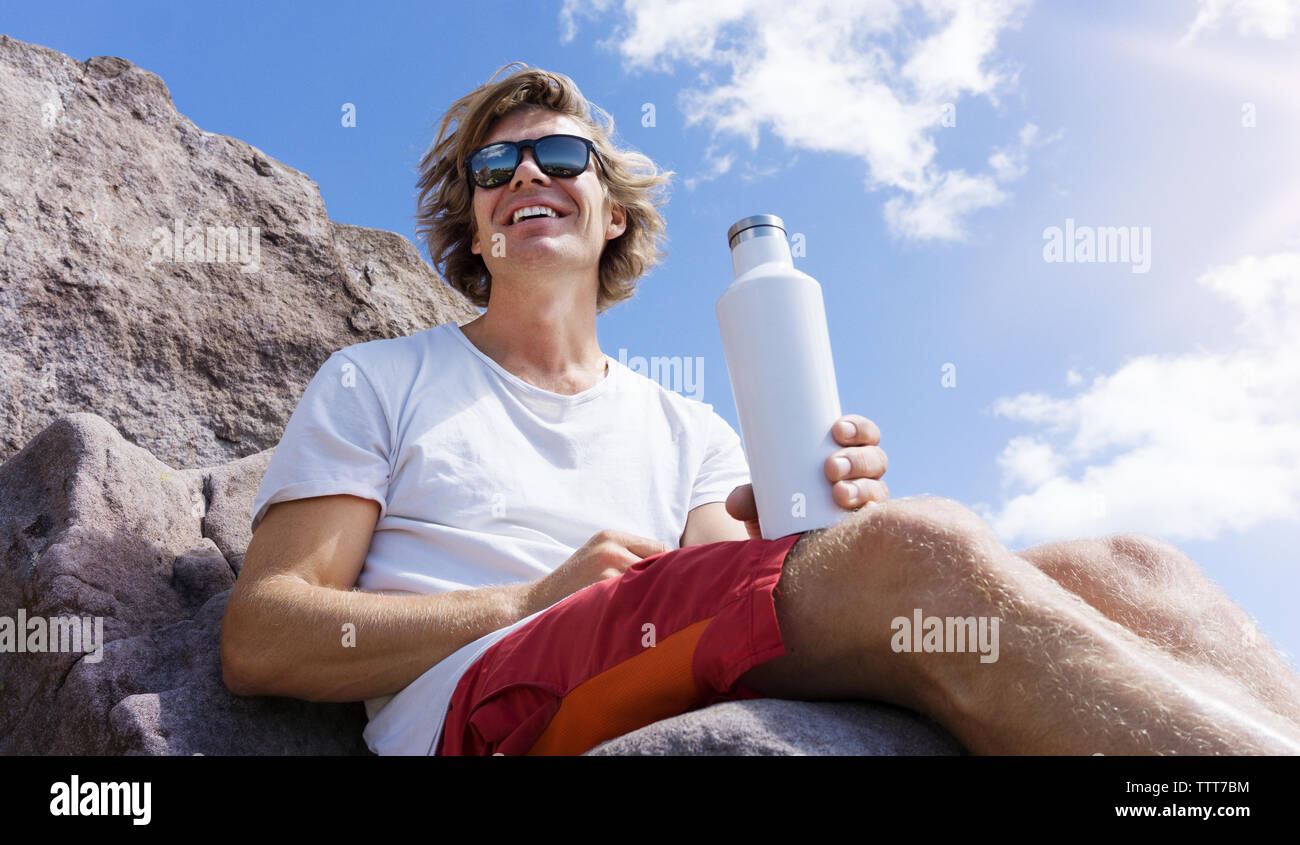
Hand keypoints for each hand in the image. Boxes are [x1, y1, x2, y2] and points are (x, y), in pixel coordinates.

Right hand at [527, 529, 670, 611]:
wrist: (548, 591)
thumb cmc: (580, 575)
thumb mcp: (601, 552)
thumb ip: (629, 552)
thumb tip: (671, 561)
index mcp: (612, 535)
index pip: (658, 546)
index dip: (668, 564)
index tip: (673, 578)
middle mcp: (610, 546)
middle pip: (657, 561)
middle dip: (662, 577)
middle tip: (669, 593)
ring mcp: (606, 564)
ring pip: (646, 578)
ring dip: (650, 590)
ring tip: (652, 602)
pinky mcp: (602, 583)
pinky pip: (631, 592)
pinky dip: (636, 600)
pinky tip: (635, 608)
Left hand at [725, 415, 887, 538]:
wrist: (783, 547)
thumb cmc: (779, 509)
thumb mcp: (762, 499)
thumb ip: (748, 498)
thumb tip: (734, 503)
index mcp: (844, 456)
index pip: (862, 435)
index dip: (858, 428)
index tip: (837, 429)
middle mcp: (862, 478)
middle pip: (875, 459)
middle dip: (857, 459)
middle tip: (830, 467)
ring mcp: (867, 504)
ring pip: (878, 489)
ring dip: (862, 488)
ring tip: (839, 493)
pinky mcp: (864, 530)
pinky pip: (878, 522)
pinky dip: (872, 518)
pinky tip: (861, 518)